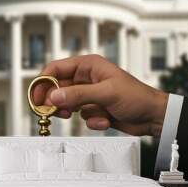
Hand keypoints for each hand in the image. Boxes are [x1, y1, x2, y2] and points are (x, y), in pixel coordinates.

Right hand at [33, 55, 167, 136]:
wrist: (153, 116)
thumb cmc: (136, 97)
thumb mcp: (106, 94)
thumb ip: (78, 95)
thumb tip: (53, 98)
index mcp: (89, 66)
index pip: (56, 69)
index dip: (43, 82)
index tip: (35, 96)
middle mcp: (87, 78)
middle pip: (58, 88)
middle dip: (56, 101)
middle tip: (52, 112)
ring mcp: (90, 94)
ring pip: (68, 103)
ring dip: (74, 112)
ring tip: (82, 114)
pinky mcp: (94, 109)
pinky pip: (82, 116)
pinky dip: (92, 120)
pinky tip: (105, 119)